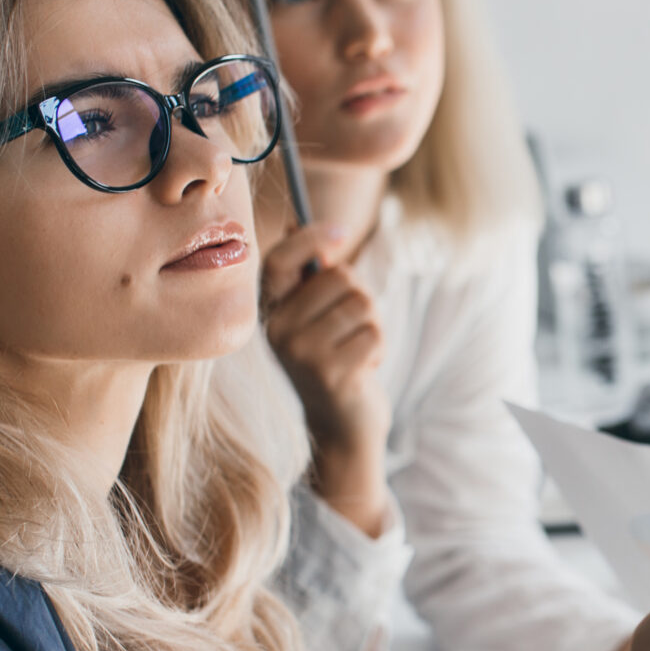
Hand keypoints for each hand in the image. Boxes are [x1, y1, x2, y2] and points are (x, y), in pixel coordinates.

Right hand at [263, 223, 391, 537]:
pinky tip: (363, 369)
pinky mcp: (331, 373)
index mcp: (269, 313)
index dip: (309, 238)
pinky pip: (375, 334)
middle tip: (354, 327)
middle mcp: (277, 331)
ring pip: (362, 304)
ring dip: (373, 325)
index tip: (341, 231)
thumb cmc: (334, 360)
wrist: (341, 426)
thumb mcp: (314, 317)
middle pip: (339, 278)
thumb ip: (311, 277)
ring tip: (357, 350)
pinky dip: (380, 349)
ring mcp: (301, 353)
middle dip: (362, 296)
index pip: (277, 260)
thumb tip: (303, 224)